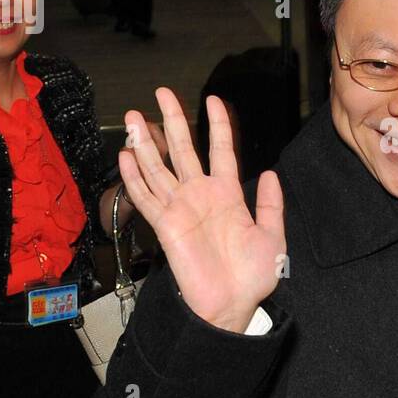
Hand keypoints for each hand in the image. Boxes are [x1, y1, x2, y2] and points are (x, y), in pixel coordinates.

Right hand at [119, 88, 284, 331]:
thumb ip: (271, 204)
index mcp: (228, 194)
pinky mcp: (164, 225)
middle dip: (172, 120)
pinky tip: (125, 155)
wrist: (231, 304)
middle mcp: (200, 196)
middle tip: (162, 93)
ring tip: (132, 117)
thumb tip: (271, 174)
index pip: (220, 150)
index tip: (214, 100)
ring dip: (144, 142)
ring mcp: (180, 208)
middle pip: (184, 149)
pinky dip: (134, 176)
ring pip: (159, 167)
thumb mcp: (272, 235)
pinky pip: (146, 196)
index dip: (218, 125)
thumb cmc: (252, 276)